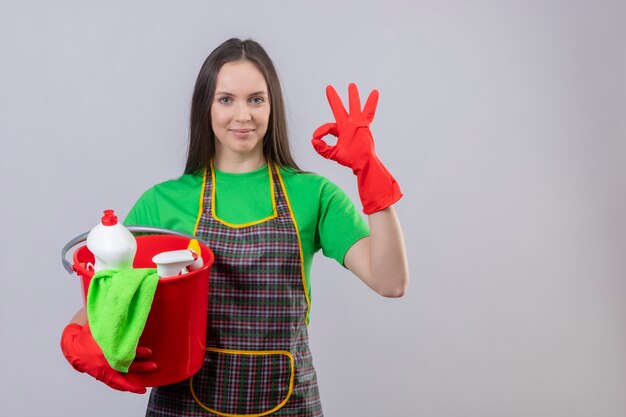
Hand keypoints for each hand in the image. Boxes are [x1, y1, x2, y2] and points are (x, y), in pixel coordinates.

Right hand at [60, 323, 155, 393]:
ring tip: (146, 385)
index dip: (138, 353)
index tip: (150, 352)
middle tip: (154, 366)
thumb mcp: (98, 325)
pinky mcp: (101, 375)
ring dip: (134, 383)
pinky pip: (115, 384)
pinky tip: (136, 388)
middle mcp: (104, 363)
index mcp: (104, 350)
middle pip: (126, 368)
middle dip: (141, 368)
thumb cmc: (87, 333)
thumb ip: (112, 321)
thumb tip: (124, 308)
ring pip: (120, 380)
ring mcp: (102, 371)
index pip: (124, 354)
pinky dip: (125, 387)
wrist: (71, 346)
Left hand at [312, 83, 401, 213]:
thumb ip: (322, 148)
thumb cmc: (349, 159)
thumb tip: (313, 140)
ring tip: (351, 86)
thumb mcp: (332, 154)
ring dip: (353, 96)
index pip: (328, 127)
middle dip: (334, 99)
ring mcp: (356, 123)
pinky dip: (372, 103)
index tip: (316, 137)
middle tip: (328, 87)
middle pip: (339, 109)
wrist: (362, 162)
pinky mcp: (364, 124)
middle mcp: (347, 125)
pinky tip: (374, 92)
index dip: (321, 131)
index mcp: (339, 131)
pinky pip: (369, 112)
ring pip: (354, 106)